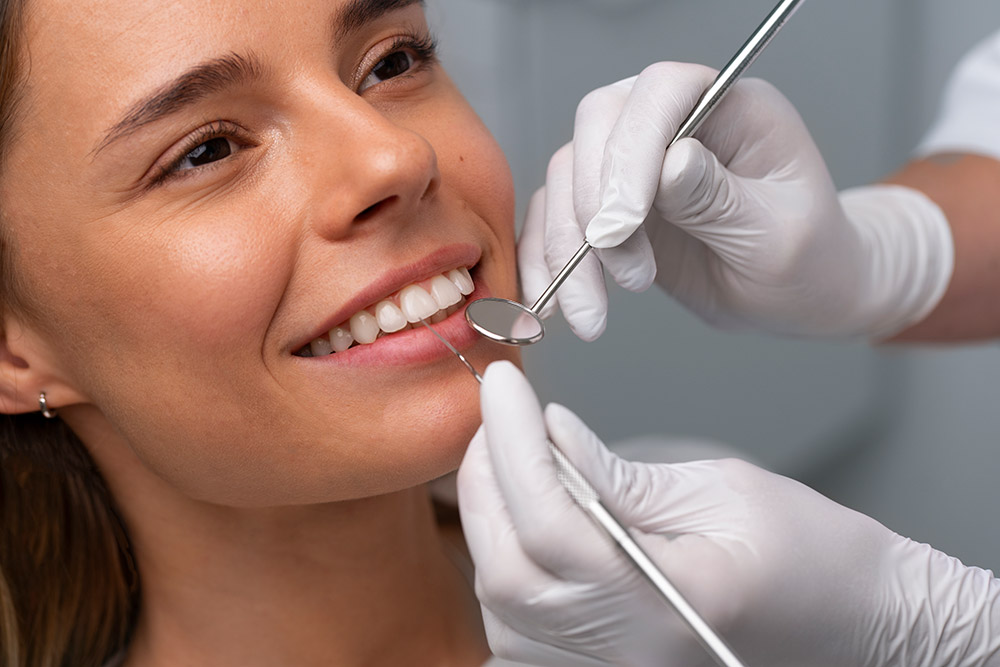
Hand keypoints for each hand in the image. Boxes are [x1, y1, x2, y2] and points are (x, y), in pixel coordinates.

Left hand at [458, 361, 999, 665]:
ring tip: (507, 458)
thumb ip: (622, 475)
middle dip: (486, 483)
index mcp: (674, 602)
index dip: (514, 445)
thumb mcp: (724, 491)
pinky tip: (521, 518)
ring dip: (489, 524)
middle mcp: (634, 653)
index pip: (551, 525)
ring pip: (503, 608)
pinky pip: (521, 633)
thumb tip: (550, 434)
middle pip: (509, 575)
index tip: (504, 385)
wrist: (864, 624)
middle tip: (497, 416)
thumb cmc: (818, 556)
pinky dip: (507, 567)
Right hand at [518, 62, 952, 340]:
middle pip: (596, 129)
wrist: (797, 296)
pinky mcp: (608, 208)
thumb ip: (721, 198)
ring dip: (567, 249)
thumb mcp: (779, 235)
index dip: (630, 152)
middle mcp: (674, 123)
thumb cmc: (809, 257)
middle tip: (622, 272)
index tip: (621, 225)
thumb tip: (670, 162)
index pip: (661, 95)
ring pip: (566, 180)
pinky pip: (556, 221)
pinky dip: (546, 262)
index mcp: (729, 107)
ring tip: (594, 313)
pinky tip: (555, 304)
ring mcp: (634, 164)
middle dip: (593, 207)